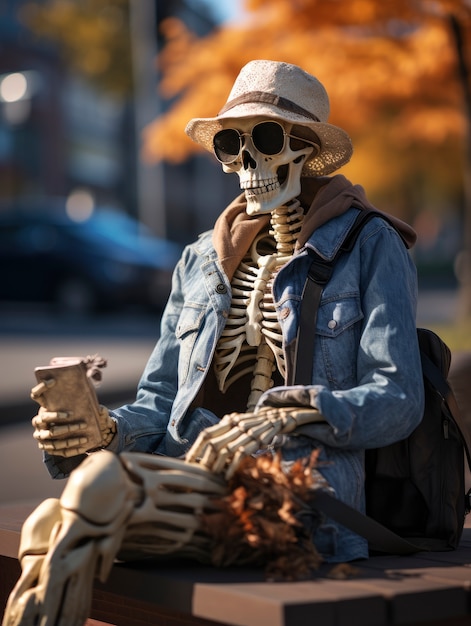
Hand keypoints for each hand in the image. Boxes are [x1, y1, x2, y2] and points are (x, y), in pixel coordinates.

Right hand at [30, 355, 115, 456]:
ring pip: (51, 435)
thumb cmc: (73, 413)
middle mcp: (38, 422)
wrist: (68, 435)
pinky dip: (72, 447)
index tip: (53, 380)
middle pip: (43, 418)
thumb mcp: (75, 403)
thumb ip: (80, 394)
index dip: (41, 387)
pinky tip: (84, 443)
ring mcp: (41, 436)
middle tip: (72, 414)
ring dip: (67, 432)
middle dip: (58, 416)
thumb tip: (91, 380)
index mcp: (43, 407)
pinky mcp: (48, 448)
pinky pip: (59, 449)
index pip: (36, 394)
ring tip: (83, 430)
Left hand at [185, 405, 324, 478]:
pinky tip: (227, 476)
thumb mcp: (240, 424)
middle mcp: (235, 424)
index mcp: (229, 420)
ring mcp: (246, 431)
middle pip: (212, 443)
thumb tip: (208, 449)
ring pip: (225, 449)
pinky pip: (241, 454)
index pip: (206, 434)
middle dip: (202, 460)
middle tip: (196, 475)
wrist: (283, 416)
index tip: (187, 463)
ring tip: (210, 478)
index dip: (195, 449)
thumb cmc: (258, 425)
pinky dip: (232, 466)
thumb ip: (226, 432)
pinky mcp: (258, 439)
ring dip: (215, 466)